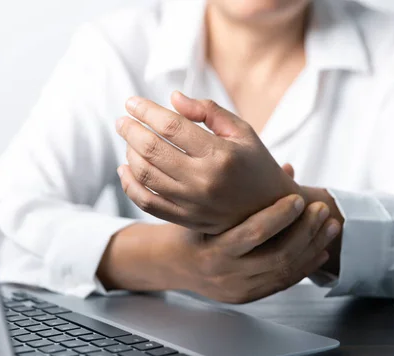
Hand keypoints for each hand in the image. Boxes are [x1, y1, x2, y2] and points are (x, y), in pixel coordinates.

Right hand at [98, 193, 340, 302]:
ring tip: (331, 227)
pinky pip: (283, 284)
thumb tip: (289, 168)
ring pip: (286, 271)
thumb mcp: (208, 208)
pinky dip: (305, 267)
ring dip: (313, 247)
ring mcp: (238, 289)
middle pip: (278, 256)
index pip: (253, 233)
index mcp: (213, 249)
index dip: (280, 216)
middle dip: (306, 232)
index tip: (299, 198)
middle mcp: (226, 273)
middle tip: (323, 210)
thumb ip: (244, 189)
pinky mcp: (248, 297)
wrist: (174, 264)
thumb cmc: (192, 227)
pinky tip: (321, 251)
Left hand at [116, 91, 299, 234]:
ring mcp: (193, 203)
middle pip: (152, 150)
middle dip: (130, 130)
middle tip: (122, 121)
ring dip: (129, 154)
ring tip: (128, 141)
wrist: (271, 209)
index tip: (131, 103)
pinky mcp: (186, 219)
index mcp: (221, 154)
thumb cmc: (256, 163)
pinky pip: (147, 203)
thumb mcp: (243, 131)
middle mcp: (205, 180)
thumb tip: (173, 98)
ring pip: (145, 175)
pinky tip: (125, 170)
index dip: (146, 111)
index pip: (171, 126)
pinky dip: (130, 185)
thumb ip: (209, 111)